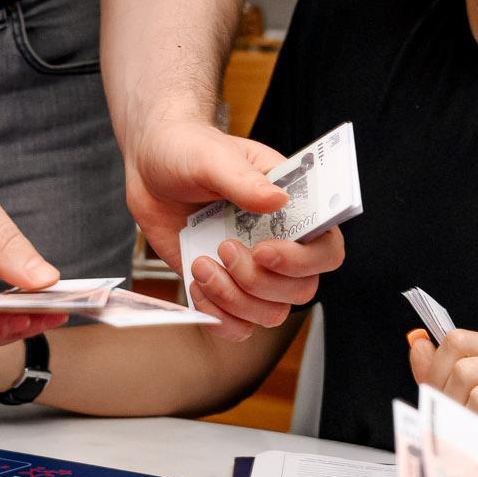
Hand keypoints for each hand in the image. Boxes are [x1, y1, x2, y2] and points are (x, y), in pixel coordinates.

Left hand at [126, 117, 339, 340]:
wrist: (150, 165)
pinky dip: (218, 317)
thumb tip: (277, 200)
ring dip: (234, 299)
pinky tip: (196, 285)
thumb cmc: (190, 150)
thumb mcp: (213, 156)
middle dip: (258, 280)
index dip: (303, 260)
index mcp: (291, 208)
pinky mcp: (224, 287)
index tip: (263, 250)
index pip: (327, 248)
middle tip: (223, 248)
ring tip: (202, 264)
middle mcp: (279, 244)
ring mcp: (252, 270)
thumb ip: (243, 179)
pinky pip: (238, 326)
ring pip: (270, 313)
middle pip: (301, 289)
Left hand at [408, 326, 477, 428]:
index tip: (436, 391)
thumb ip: (439, 371)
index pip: (458, 340)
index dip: (437, 368)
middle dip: (451, 401)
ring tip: (475, 434)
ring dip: (470, 422)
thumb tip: (417, 341)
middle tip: (454, 421)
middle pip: (465, 370)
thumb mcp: (467, 395)